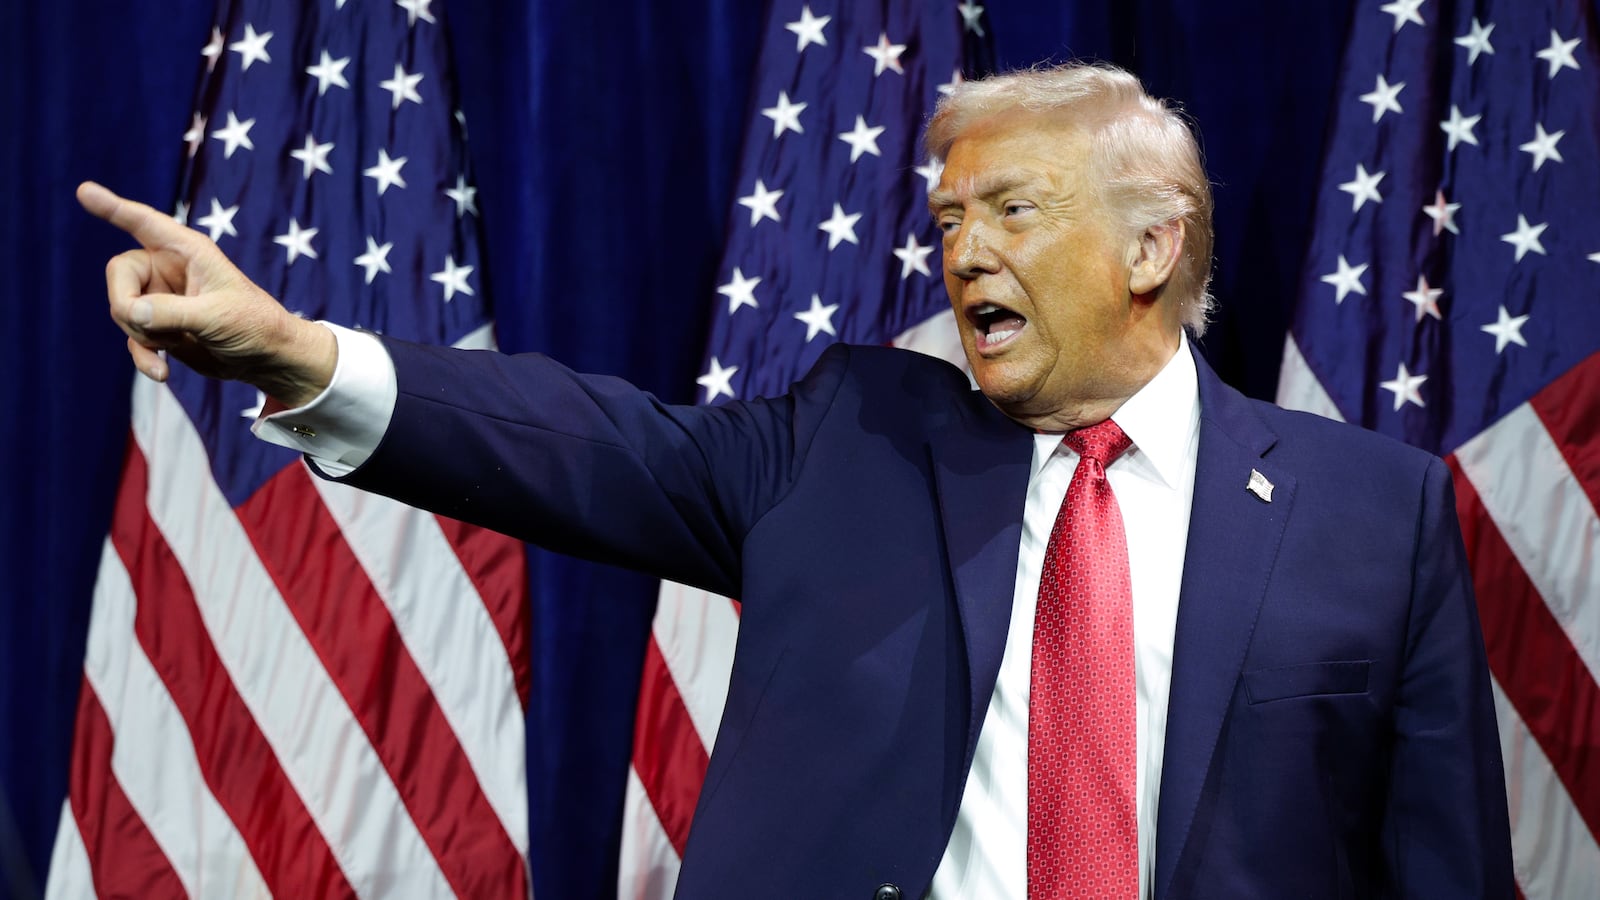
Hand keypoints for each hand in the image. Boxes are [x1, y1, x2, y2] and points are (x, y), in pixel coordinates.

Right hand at [78, 181, 336, 407]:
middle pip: (119, 274)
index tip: (84, 190)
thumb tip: (130, 311)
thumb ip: (173, 313)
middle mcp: (169, 269)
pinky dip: (143, 356)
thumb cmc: (255, 325)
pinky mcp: (161, 327)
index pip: (144, 223)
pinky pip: (133, 337)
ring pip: (123, 310)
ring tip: (178, 345)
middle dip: (126, 305)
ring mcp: (162, 298)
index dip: (112, 207)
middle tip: (147, 328)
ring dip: (143, 335)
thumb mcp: (217, 317)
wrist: (268, 359)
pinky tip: (161, 373)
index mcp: (187, 251)